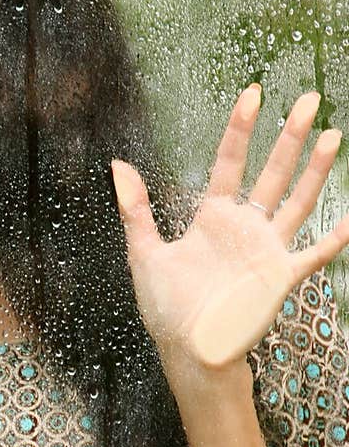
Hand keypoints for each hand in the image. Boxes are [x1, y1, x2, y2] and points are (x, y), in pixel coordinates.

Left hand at [111, 85, 347, 373]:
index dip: (240, 129)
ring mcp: (266, 250)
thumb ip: (135, 210)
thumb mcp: (144, 254)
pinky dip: (334, 239)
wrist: (188, 353)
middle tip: (308, 98)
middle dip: (289, 136)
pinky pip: (314, 255)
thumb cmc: (167, 308)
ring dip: (314, 170)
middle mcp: (244, 227)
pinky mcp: (280, 278)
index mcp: (212, 217)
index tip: (253, 93)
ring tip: (331, 135)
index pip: (230, 162)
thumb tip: (118, 165)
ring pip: (297, 201)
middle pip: (271, 172)